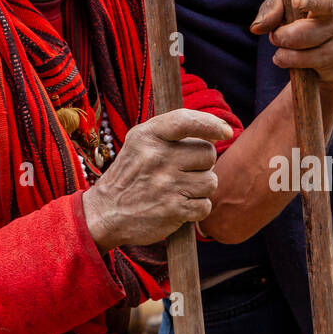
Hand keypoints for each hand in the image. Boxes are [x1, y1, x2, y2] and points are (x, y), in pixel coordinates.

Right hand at [82, 109, 233, 251]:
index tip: (226, 131)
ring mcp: (166, 185)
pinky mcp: (173, 210)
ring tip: (180, 189)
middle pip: (207, 153)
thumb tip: (217, 129)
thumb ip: (171, 130)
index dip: (211, 123)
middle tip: (184, 170)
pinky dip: (197, 208)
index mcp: (147, 136)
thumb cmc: (130, 173)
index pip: (185, 121)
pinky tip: (179, 205)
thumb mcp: (139, 141)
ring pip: (210, 181)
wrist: (106, 212)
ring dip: (201, 188)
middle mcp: (157, 157)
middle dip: (202, 163)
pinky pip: (205, 205)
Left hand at [250, 0, 332, 126]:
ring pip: (304, 36)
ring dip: (283, 39)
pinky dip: (286, 58)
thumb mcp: (285, 11)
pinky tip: (283, 57)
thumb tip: (257, 27)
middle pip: (323, 1)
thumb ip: (271, 11)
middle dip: (309, 0)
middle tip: (296, 1)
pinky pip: (304, 58)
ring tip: (278, 39)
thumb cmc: (304, 22)